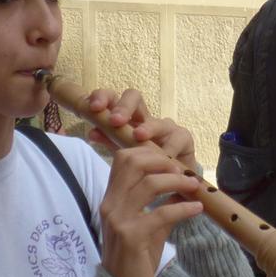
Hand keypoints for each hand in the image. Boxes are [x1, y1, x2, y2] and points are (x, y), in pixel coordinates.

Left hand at [82, 88, 200, 176]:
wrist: (171, 178)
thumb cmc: (143, 161)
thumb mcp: (122, 150)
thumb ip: (108, 140)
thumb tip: (92, 132)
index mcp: (126, 117)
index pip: (113, 98)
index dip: (103, 97)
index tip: (94, 108)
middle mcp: (145, 117)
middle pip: (134, 97)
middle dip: (124, 107)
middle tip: (115, 121)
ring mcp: (165, 125)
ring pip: (157, 120)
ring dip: (148, 128)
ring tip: (139, 137)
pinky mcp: (183, 137)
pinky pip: (177, 139)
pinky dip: (169, 148)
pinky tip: (164, 156)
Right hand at [96, 142, 204, 276]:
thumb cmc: (134, 258)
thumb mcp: (147, 226)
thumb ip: (160, 205)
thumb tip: (181, 187)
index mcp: (111, 199)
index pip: (123, 159)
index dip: (149, 153)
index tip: (172, 163)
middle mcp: (111, 205)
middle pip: (133, 162)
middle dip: (163, 161)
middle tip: (183, 172)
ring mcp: (119, 219)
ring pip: (149, 183)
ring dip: (177, 182)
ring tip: (194, 187)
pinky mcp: (132, 236)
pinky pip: (161, 212)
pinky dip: (183, 208)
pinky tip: (197, 208)